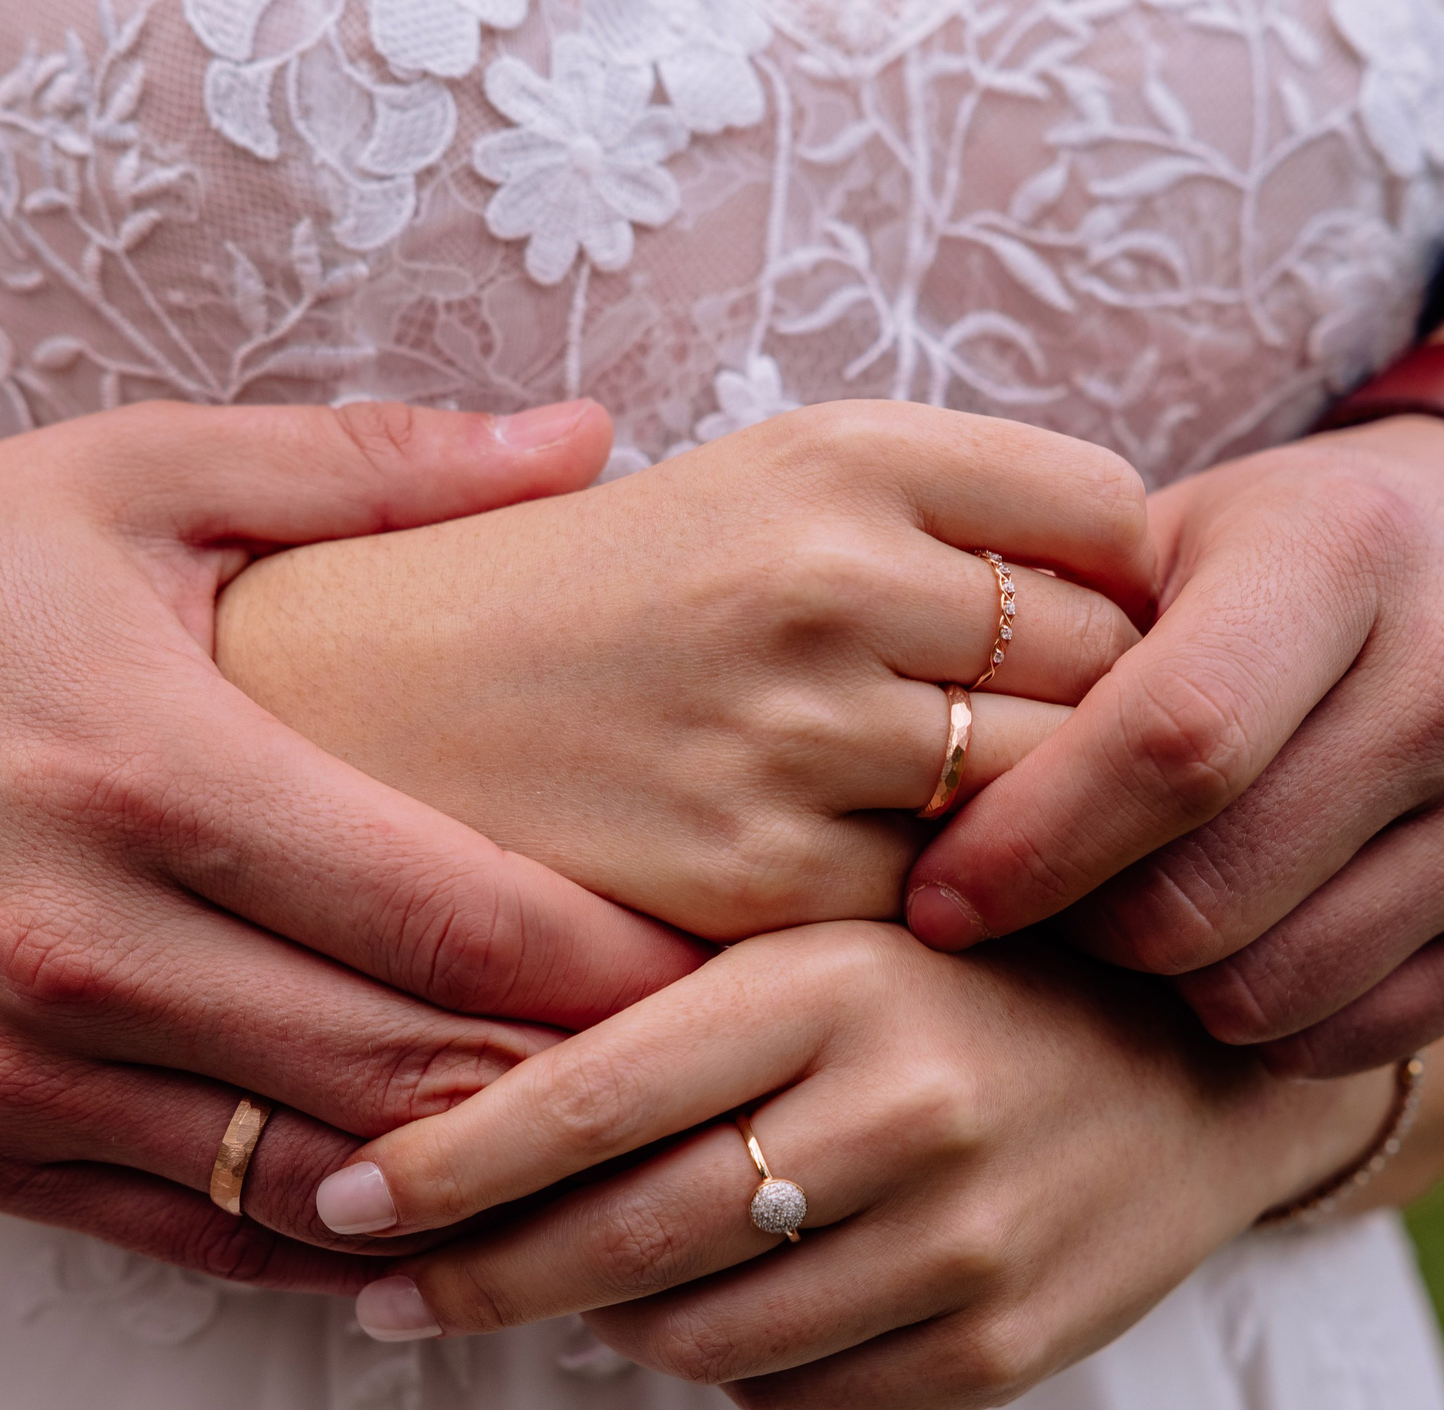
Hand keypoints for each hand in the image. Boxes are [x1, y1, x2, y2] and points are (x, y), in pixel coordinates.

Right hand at [0, 401, 698, 1286]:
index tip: (736, 960)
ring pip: (318, 1185)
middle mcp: (83, 949)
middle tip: (712, 1070)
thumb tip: (588, 438)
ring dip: (477, 1186)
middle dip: (585, 1086)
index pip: (452, 919)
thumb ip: (375, 472)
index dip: (618, 964)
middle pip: (410, 1075)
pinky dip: (334, 1238)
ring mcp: (18, 1073)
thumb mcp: (133, 477)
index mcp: (151, 772)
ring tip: (606, 1157)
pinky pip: (201, 1241)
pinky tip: (434, 1208)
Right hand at [215, 401, 1151, 941]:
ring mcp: (790, 735)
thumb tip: (1087, 558)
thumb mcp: (702, 483)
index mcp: (827, 448)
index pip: (1108, 514)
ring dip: (1028, 842)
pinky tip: (868, 915)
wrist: (327, 713)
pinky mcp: (746, 888)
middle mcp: (824, 575)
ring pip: (1045, 807)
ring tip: (968, 851)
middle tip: (1037, 769)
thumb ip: (906, 505)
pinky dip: (931, 927)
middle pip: (1107, 669)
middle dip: (1094, 732)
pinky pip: (936, 914)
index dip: (1116, 592)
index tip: (1066, 646)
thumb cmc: (523, 604)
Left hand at [305, 924, 1387, 1409]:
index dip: (440, 1165)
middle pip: (621, 1239)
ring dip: (600, 1321)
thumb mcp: (838, 927)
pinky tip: (714, 1305)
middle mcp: (904, 1112)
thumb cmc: (980, 972)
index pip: (588, 1101)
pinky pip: (793, 1392)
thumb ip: (679, 996)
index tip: (339, 1194)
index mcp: (836, 982)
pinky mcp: (1002, 1348)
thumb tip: (461, 1097)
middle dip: (474, 1277)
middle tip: (381, 1289)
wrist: (1208, 1055)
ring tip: (562, 1282)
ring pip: (693, 1338)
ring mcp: (961, 1244)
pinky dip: (724, 1361)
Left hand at [906, 343, 1443, 1076]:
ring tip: (1124, 917)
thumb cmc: (1272, 559)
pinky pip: (1347, 1039)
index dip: (1033, 844)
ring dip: (1161, 985)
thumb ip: (1051, 643)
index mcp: (1346, 550)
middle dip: (1081, 928)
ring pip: (1270, 989)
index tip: (937, 899)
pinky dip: (1255, 1022)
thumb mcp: (1164, 538)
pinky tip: (1225, 947)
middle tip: (1026, 910)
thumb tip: (901, 789)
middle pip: (1210, 893)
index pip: (1170, 743)